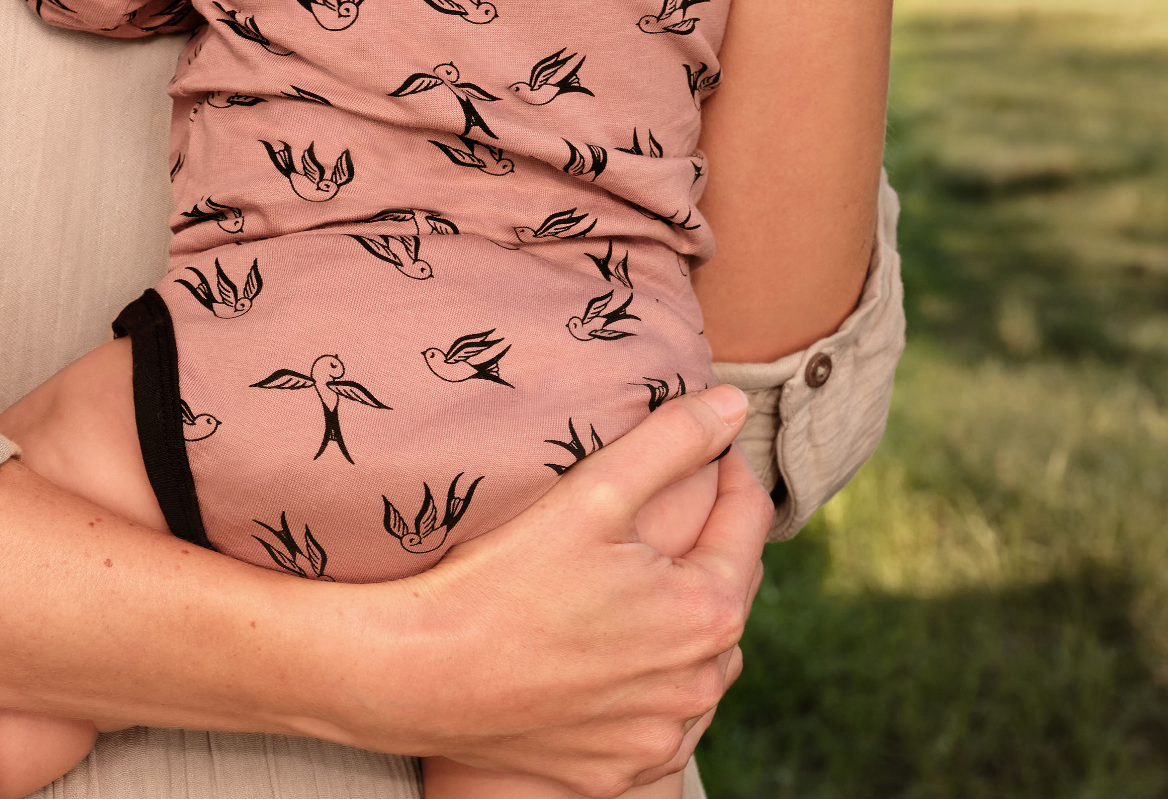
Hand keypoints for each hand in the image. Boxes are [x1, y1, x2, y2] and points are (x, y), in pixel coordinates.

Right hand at [327, 386, 770, 796]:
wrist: (419, 675)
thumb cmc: (502, 578)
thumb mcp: (592, 492)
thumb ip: (671, 441)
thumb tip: (734, 404)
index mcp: (707, 610)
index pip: (748, 519)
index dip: (723, 469)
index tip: (693, 445)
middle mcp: (698, 683)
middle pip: (725, 591)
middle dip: (702, 547)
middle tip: (648, 514)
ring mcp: (659, 733)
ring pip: (697, 662)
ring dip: (679, 624)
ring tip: (626, 585)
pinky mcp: (619, 768)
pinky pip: (656, 717)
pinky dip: (644, 686)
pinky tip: (601, 655)